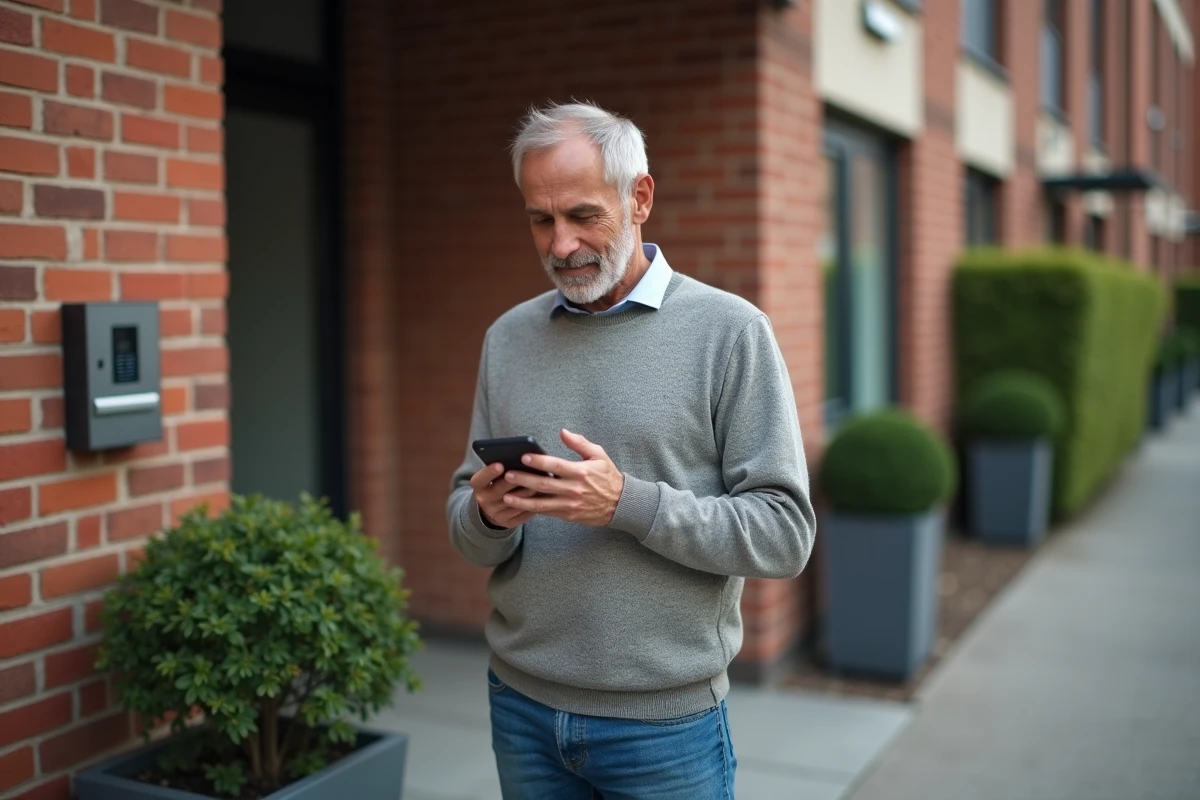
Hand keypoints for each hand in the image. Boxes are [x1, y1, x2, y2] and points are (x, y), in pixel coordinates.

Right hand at [470, 463, 536, 529]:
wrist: (493, 508)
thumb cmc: (497, 484)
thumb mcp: (493, 477)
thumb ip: (501, 469)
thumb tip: (518, 459)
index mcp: (479, 487)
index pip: (480, 479)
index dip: (489, 472)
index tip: (500, 465)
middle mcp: (484, 501)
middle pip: (500, 490)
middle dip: (516, 480)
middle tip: (529, 472)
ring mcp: (495, 514)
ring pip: (514, 503)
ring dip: (528, 492)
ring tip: (541, 482)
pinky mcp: (508, 522)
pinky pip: (522, 514)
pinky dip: (533, 504)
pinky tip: (542, 496)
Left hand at [501, 429, 625, 525]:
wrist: (620, 504)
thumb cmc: (607, 476)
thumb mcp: (599, 455)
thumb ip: (580, 443)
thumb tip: (563, 432)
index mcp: (581, 472)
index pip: (556, 465)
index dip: (539, 461)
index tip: (524, 456)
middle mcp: (574, 489)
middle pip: (545, 485)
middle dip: (524, 480)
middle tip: (508, 474)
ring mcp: (571, 504)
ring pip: (542, 503)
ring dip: (523, 499)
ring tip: (506, 495)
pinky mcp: (569, 515)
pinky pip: (547, 512)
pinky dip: (532, 509)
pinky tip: (520, 505)